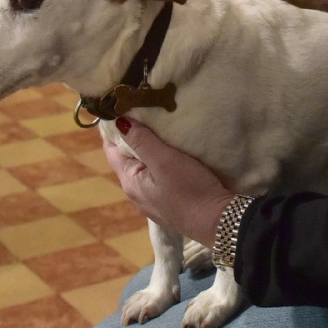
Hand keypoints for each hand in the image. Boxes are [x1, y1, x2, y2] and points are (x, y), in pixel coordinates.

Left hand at [105, 119, 235, 246]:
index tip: (120, 105)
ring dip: (147, 149)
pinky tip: (171, 153)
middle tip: (141, 110)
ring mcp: (152, 200)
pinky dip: (159, 161)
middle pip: (126, 158)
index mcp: (130, 181)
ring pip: (143, 167)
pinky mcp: (168, 202)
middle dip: (131, 136)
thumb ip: (141, 141)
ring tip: (156, 127)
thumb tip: (118, 122)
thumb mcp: (165, 160)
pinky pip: (156, 176)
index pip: (111, 150)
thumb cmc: (189, 189)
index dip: (113, 128)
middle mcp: (136, 193)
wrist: (217, 222)